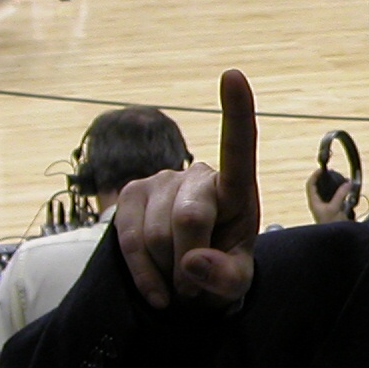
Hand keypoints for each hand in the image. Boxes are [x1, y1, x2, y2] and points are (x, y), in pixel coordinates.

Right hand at [119, 68, 260, 310]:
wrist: (185, 284)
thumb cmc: (220, 274)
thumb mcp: (235, 285)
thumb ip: (225, 278)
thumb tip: (192, 262)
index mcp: (236, 189)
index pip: (239, 149)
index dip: (237, 112)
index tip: (234, 75)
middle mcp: (197, 176)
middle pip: (189, 219)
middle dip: (190, 262)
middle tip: (197, 285)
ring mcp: (160, 181)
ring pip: (156, 237)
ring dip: (168, 273)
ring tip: (180, 280)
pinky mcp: (128, 196)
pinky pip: (128, 244)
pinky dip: (144, 276)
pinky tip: (158, 292)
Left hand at [304, 167, 356, 222]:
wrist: (335, 240)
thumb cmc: (332, 225)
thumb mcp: (336, 208)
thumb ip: (341, 194)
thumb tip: (348, 182)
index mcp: (314, 202)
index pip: (310, 185)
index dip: (315, 175)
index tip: (322, 169)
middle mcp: (317, 204)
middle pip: (317, 187)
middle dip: (324, 179)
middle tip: (332, 173)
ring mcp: (324, 208)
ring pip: (326, 193)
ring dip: (333, 186)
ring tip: (341, 181)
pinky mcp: (332, 211)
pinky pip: (334, 198)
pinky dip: (339, 193)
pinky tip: (346, 192)